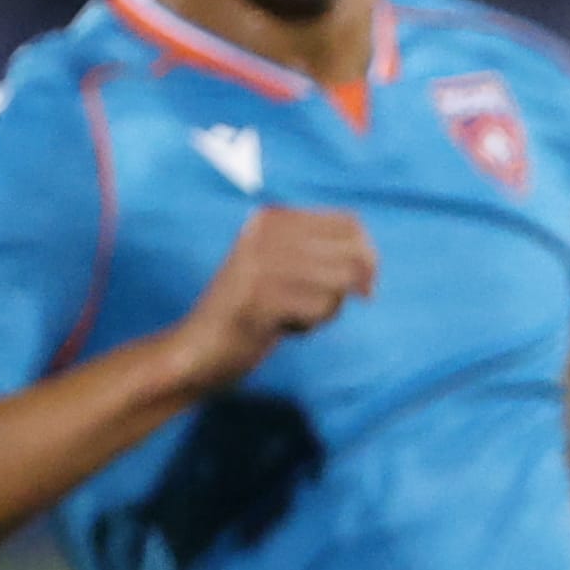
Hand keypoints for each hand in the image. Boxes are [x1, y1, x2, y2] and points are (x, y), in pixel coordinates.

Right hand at [169, 208, 376, 383]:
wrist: (197, 351)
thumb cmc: (249, 314)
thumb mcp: (281, 270)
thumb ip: (320, 256)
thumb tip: (371, 262)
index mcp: (271, 219)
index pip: (349, 222)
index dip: (367, 255)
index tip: (363, 286)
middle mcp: (265, 233)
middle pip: (350, 251)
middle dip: (352, 285)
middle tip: (325, 309)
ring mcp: (260, 263)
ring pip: (339, 282)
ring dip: (328, 309)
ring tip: (295, 317)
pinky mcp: (260, 297)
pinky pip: (319, 308)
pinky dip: (310, 325)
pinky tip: (282, 328)